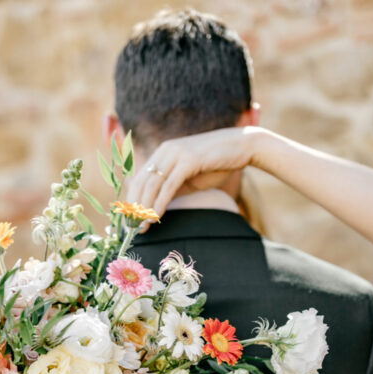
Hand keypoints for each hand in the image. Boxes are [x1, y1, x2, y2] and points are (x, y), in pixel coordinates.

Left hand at [124, 126, 264, 221]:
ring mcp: (176, 154)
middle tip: (131, 227)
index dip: (132, 199)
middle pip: (141, 181)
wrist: (242, 146)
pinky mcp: (188, 161)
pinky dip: (160, 203)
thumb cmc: (219, 163)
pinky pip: (169, 185)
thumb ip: (176, 187)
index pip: (140, 177)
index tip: (130, 219)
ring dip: (144, 208)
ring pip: (152, 184)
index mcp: (163, 152)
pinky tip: (155, 217)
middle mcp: (165, 150)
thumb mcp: (192, 177)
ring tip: (140, 226)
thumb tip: (160, 204)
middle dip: (134, 206)